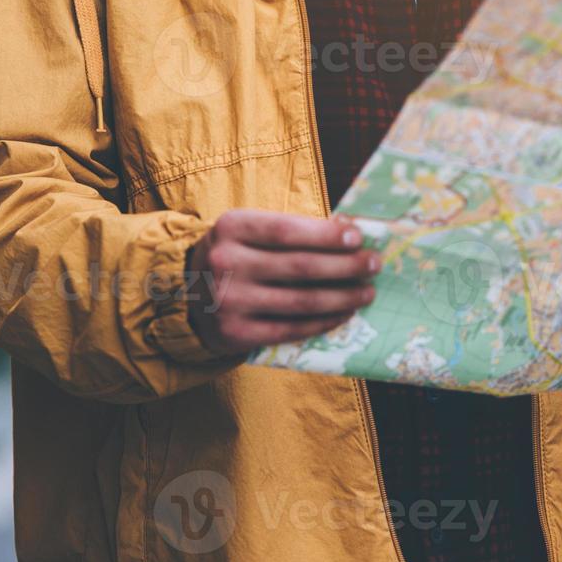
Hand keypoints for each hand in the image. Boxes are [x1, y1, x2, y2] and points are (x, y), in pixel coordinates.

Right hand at [187, 209, 380, 355]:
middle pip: (300, 267)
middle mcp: (226, 264)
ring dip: (342, 297)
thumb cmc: (237, 254)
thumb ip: (293, 230)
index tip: (359, 237)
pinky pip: (291, 328)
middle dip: (346, 266)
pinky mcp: (236, 334)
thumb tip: (349, 231)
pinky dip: (323, 321)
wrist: (188, 295)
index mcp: (231, 227)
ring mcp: (229, 302)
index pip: (287, 230)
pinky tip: (344, 313)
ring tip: (367, 292)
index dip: (326, 235)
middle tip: (374, 265)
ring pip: (301, 301)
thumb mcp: (251, 231)